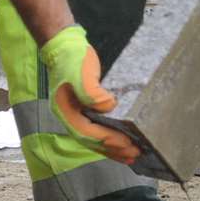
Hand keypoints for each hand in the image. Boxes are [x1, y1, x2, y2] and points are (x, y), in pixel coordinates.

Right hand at [38, 25, 138, 164]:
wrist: (64, 45)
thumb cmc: (72, 58)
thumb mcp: (80, 72)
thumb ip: (90, 92)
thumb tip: (108, 107)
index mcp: (66, 112)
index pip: (89, 133)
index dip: (108, 140)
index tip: (127, 143)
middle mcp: (70, 117)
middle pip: (92, 141)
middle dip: (113, 149)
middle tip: (135, 154)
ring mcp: (76, 115)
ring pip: (95, 138)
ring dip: (113, 148)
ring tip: (131, 155)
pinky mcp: (84, 110)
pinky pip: (98, 129)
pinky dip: (110, 138)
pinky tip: (122, 140)